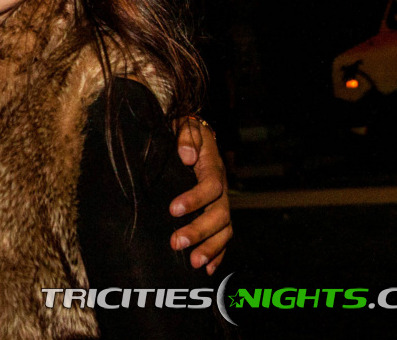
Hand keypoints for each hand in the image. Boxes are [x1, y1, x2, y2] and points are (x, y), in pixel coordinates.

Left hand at [170, 118, 231, 273]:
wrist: (194, 138)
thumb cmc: (186, 134)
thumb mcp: (185, 126)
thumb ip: (187, 137)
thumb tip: (187, 155)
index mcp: (212, 168)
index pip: (210, 186)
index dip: (194, 199)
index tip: (173, 209)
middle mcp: (220, 189)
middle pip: (219, 214)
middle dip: (199, 231)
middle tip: (176, 243)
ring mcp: (221, 204)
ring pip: (224, 230)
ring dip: (210, 248)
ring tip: (193, 263)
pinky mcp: (216, 214)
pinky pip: (223, 237)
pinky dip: (218, 254)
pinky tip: (208, 270)